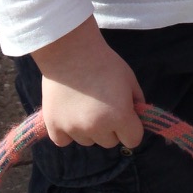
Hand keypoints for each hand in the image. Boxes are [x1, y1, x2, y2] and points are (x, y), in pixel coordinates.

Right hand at [34, 16, 144, 148]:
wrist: (70, 50)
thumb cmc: (103, 62)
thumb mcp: (129, 79)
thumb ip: (137, 102)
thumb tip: (137, 117)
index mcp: (120, 116)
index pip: (133, 140)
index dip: (131, 128)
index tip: (125, 117)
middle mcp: (97, 127)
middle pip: (109, 142)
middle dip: (109, 128)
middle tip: (102, 107)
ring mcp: (74, 129)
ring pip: (87, 141)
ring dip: (88, 129)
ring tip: (83, 105)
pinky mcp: (54, 126)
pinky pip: (64, 141)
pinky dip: (66, 132)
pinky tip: (68, 115)